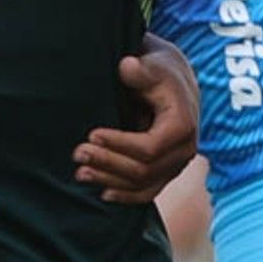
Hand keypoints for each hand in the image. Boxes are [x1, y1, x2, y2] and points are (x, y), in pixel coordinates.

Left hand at [73, 33, 200, 203]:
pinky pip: (147, 193)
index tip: (92, 134)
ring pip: (143, 186)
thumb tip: (127, 66)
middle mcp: (184, 150)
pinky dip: (125, 196)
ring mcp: (176, 165)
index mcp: (182, 125)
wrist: (174, 85)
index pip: (149, 148)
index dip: (118, 144)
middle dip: (108, 163)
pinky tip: (102, 193)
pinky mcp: (166, 173)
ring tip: (80, 172)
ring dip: (110, 181)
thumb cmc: (158, 72)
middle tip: (78, 153)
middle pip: (143, 170)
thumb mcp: (152, 65)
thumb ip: (140, 69)